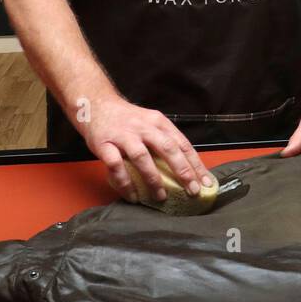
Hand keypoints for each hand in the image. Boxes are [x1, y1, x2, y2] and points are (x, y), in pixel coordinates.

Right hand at [83, 95, 213, 202]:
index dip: (196, 164)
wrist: (94, 105)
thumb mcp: (150, 122)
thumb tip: (186, 167)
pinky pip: (116, 166)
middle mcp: (143, 127)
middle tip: (192, 190)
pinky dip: (125, 182)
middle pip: (168, 148)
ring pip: (142, 157)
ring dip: (153, 179)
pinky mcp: (104, 144)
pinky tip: (133, 195)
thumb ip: (165, 140)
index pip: (182, 144)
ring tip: (161, 197)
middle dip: (182, 171)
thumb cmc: (127, 119)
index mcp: (159, 122)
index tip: (206, 182)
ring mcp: (123, 135)